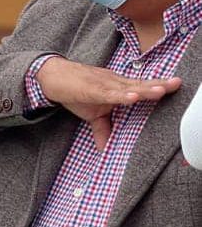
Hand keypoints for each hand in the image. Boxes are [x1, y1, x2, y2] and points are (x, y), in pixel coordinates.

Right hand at [37, 57, 181, 150]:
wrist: (51, 76)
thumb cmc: (74, 91)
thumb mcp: (91, 114)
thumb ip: (102, 130)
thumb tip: (105, 150)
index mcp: (117, 87)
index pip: (140, 87)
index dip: (157, 86)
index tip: (175, 85)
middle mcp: (113, 83)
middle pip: (139, 85)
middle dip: (157, 85)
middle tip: (176, 84)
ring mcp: (103, 85)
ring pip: (127, 88)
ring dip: (144, 90)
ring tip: (160, 91)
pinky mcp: (91, 89)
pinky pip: (108, 93)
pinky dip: (120, 95)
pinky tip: (132, 96)